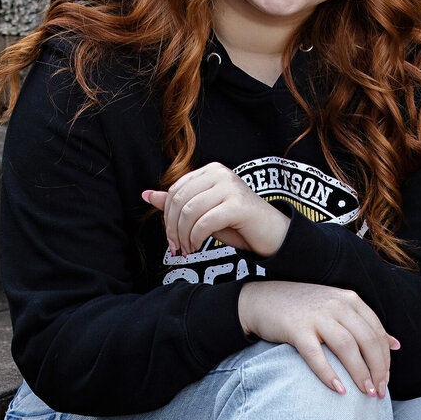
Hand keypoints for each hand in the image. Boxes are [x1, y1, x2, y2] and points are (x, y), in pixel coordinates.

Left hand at [143, 163, 289, 259]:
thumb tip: (147, 195)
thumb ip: (177, 203)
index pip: (175, 190)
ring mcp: (230, 188)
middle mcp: (220, 174)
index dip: (166, 216)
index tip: (171, 238)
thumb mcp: (204, 212)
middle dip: (172, 228)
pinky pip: (204, 222)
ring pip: (189, 212)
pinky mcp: (238, 206)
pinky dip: (196, 238)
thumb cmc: (239, 223)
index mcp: (211, 171)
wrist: (273, 234)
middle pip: (179, 200)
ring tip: (189, 249)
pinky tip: (198, 246)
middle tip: (176, 247)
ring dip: (184, 236)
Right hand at [236, 280, 399, 396]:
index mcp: (350, 300)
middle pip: (367, 341)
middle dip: (378, 369)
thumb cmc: (303, 308)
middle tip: (379, 392)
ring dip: (360, 373)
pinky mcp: (296, 329)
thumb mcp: (338, 308)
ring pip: (347, 347)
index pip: (377, 333)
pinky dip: (329, 374)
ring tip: (367, 393)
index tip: (386, 381)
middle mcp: (336, 305)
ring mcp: (316, 316)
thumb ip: (365, 324)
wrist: (262, 300)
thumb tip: (395, 344)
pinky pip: (316, 355)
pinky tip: (339, 390)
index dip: (385, 359)